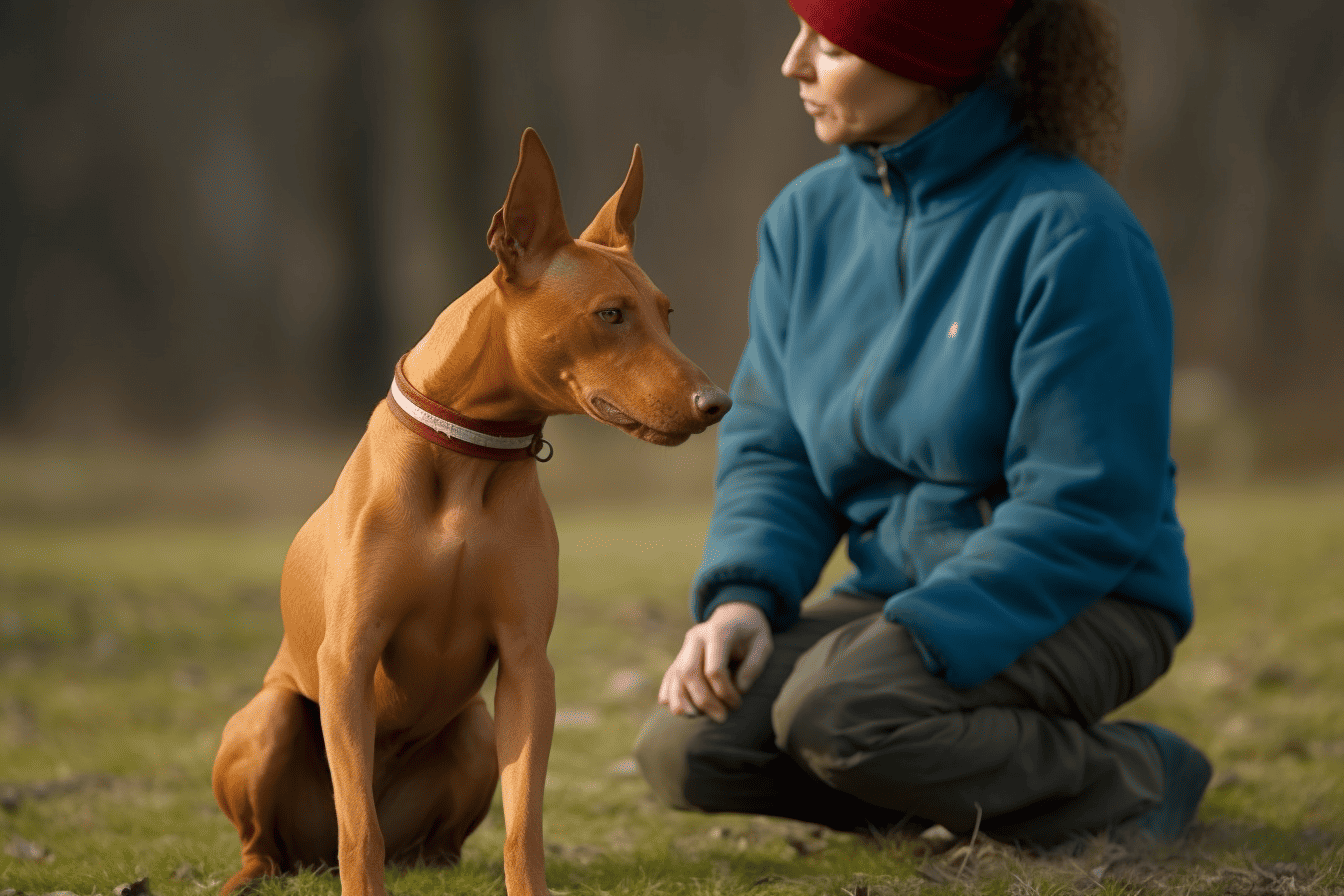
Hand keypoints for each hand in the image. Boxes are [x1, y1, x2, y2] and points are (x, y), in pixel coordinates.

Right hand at [658, 602, 772, 721]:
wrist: (734, 615)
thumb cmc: (751, 632)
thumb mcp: (763, 643)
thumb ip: (754, 666)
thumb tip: (740, 690)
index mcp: (717, 631)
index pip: (714, 669)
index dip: (725, 692)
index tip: (738, 703)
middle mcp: (696, 637)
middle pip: (689, 673)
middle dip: (703, 700)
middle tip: (721, 717)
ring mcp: (685, 646)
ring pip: (675, 676)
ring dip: (683, 701)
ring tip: (697, 717)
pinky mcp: (680, 656)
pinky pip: (669, 676)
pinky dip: (670, 694)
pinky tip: (679, 710)